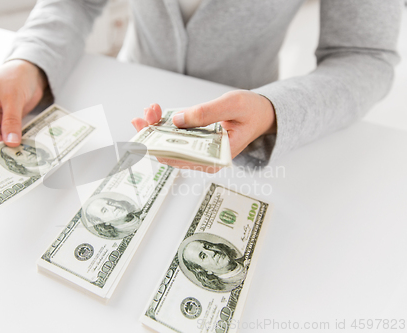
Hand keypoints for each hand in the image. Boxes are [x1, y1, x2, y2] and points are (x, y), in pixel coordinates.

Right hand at [0, 59, 47, 147]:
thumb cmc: (16, 76)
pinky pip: (1, 136)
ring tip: (15, 149)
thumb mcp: (13, 98)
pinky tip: (18, 144)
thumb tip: (11, 142)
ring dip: (2, 144)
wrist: (31, 73)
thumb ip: (11, 121)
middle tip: (7, 152)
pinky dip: (9, 140)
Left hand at [131, 90, 275, 172]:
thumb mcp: (233, 104)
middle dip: (154, 134)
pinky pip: (175, 137)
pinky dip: (163, 125)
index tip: (150, 129)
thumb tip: (177, 120)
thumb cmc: (250, 111)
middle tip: (146, 115)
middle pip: (171, 153)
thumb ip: (206, 112)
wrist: (260, 113)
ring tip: (150, 111)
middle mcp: (204, 160)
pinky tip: (154, 114)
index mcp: (215, 159)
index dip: (162, 146)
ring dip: (156, 128)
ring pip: (169, 145)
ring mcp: (198, 152)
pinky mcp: (195, 142)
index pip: (182, 159)